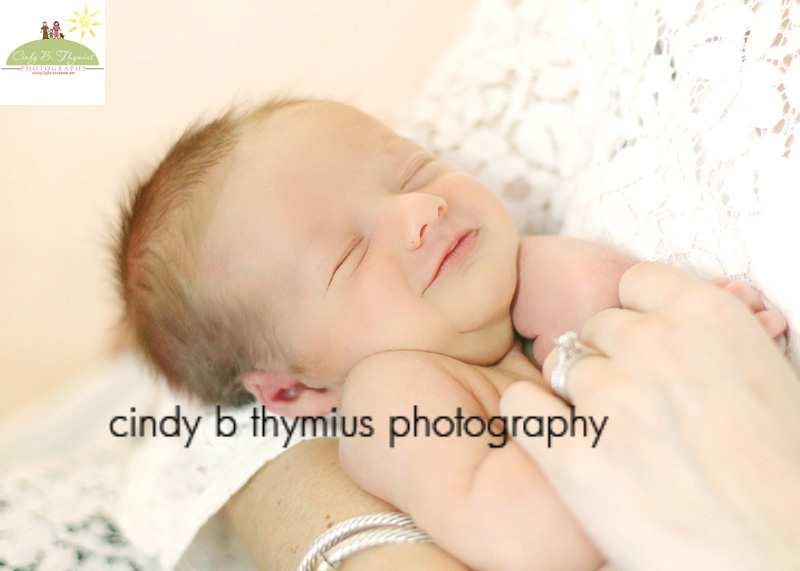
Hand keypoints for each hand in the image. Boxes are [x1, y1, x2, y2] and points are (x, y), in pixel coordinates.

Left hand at [501, 262, 799, 570]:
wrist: (775, 555)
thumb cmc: (783, 475)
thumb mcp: (766, 379)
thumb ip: (709, 342)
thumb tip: (674, 326)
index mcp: (706, 316)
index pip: (637, 283)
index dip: (636, 314)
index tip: (642, 344)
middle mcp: (652, 345)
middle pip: (597, 328)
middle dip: (610, 360)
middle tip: (635, 406)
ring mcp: (607, 398)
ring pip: (560, 366)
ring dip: (578, 395)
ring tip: (613, 439)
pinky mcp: (571, 453)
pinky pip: (522, 405)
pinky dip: (532, 417)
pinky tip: (560, 440)